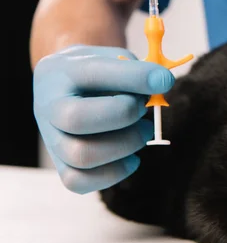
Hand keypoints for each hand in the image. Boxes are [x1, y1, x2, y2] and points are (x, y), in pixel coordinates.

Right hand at [33, 45, 174, 193]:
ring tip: (144, 131)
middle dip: (123, 115)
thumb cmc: (100, 73)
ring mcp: (51, 139)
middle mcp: (47, 106)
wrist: (71, 86)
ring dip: (125, 145)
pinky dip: (114, 173)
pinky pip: (79, 182)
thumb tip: (161, 83)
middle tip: (143, 109)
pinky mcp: (61, 165)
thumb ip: (136, 71)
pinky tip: (132, 158)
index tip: (163, 80)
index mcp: (60, 72)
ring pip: (81, 155)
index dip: (134, 78)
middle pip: (76, 120)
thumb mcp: (115, 60)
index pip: (94, 73)